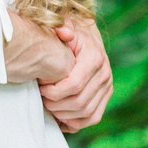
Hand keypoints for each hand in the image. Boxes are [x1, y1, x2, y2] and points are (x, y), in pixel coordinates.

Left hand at [38, 18, 111, 133]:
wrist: (85, 35)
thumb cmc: (70, 32)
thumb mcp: (65, 25)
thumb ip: (62, 27)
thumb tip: (63, 32)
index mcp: (95, 58)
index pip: (74, 85)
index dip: (54, 91)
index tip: (40, 87)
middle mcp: (105, 74)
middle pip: (79, 102)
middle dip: (56, 104)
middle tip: (41, 99)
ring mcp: (107, 87)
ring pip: (86, 114)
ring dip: (64, 115)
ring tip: (49, 106)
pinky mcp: (105, 96)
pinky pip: (93, 118)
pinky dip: (76, 122)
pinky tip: (60, 118)